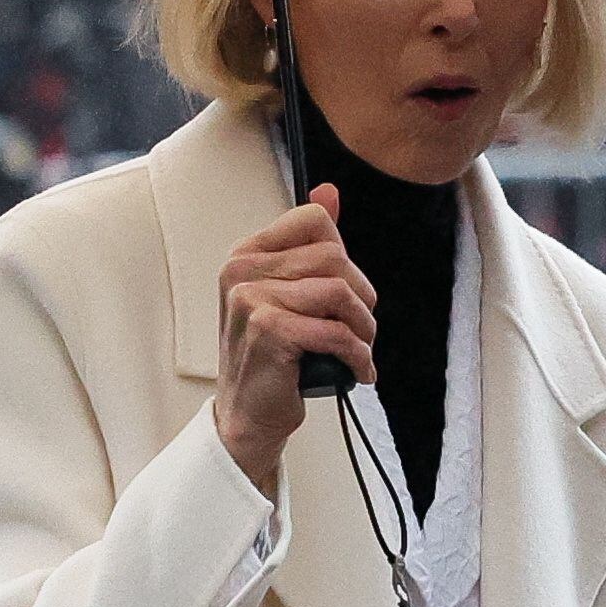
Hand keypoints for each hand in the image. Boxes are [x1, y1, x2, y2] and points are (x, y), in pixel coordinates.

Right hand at [213, 182, 377, 494]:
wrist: (247, 415)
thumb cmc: (273, 357)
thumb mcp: (291, 295)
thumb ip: (310, 244)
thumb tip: (329, 191)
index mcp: (247, 255)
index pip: (315, 220)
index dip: (344, 259)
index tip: (343, 295)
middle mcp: (242, 272)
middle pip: (335, 257)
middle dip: (362, 298)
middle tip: (360, 330)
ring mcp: (250, 299)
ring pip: (340, 292)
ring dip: (363, 329)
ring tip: (358, 350)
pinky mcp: (267, 330)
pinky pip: (337, 332)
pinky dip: (358, 356)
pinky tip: (357, 371)